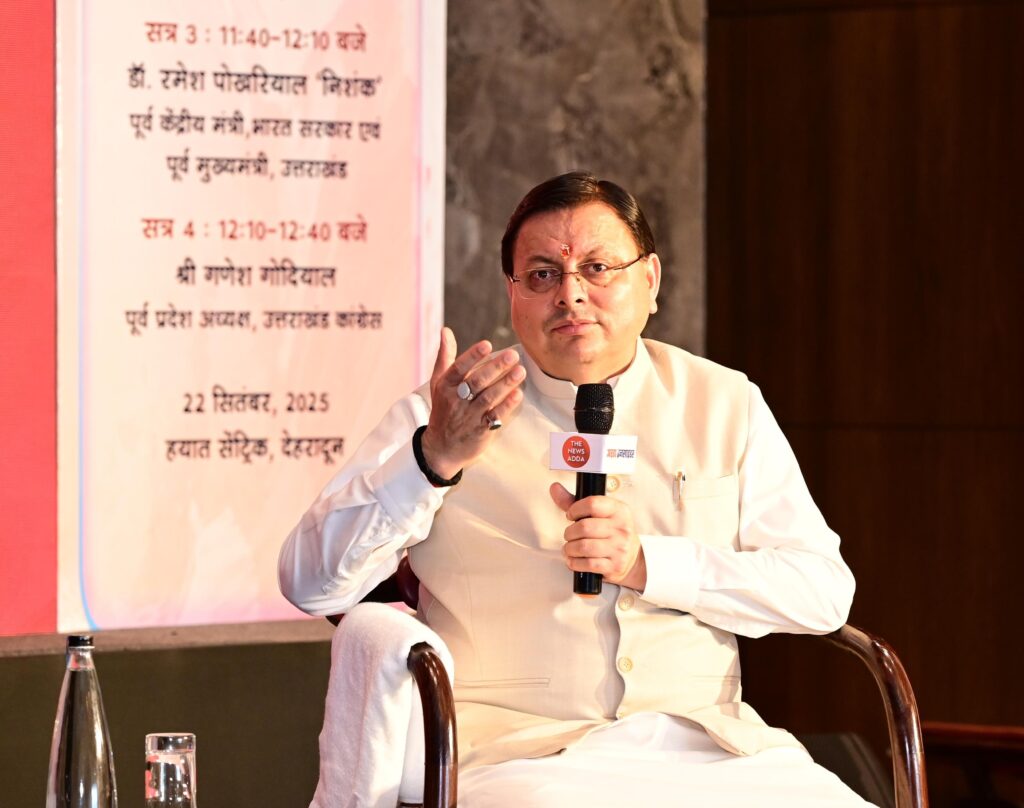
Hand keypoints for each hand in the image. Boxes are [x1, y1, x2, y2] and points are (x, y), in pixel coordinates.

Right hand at [420, 327, 525, 478]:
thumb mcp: (439, 382)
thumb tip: (445, 330)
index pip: (459, 368)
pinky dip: (507, 405)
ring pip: (488, 397)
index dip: (473, 356)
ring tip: (521, 371)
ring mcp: (468, 416)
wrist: (441, 448)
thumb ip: (445, 356)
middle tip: (513, 355)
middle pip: (477, 381)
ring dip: (506, 384)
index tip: (487, 345)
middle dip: (496, 367)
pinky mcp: (480, 431)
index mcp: (446, 386)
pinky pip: (495, 416)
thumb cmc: (443, 409)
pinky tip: (518, 394)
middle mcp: (456, 400)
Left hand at [549, 483, 646, 590]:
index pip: (592, 504)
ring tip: (570, 548)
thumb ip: (574, 502)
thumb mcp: (600, 513)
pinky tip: (574, 559)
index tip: (571, 515)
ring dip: (569, 549)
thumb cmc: (611, 532)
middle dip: (569, 533)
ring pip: (583, 547)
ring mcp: (619, 548)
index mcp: (619, 510)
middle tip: (569, 535)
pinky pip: (587, 564)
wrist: (633, 558)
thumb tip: (554, 488)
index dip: (575, 509)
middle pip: (584, 527)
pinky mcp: (614, 566)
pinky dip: (574, 563)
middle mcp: (621, 528)